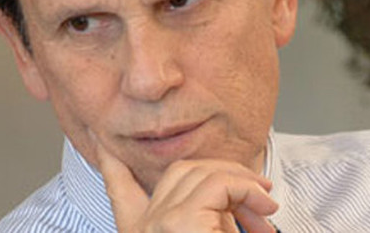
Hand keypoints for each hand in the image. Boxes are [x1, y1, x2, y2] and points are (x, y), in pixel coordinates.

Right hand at [96, 141, 278, 232]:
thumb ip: (203, 224)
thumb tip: (230, 210)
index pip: (119, 191)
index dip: (111, 164)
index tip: (103, 145)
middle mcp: (142, 228)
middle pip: (178, 173)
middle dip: (221, 172)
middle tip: (257, 192)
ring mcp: (158, 223)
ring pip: (197, 172)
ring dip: (239, 180)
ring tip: (267, 202)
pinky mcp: (180, 223)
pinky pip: (217, 186)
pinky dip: (245, 188)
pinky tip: (263, 202)